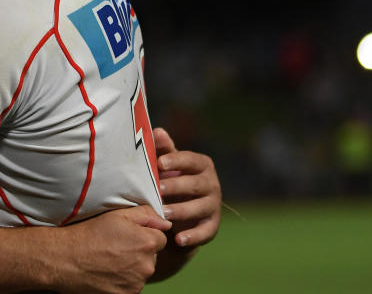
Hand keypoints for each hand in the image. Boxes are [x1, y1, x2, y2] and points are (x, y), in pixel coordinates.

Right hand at [54, 205, 169, 293]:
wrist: (66, 259)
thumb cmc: (90, 234)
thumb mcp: (117, 215)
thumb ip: (146, 215)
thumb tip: (166, 223)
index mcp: (147, 242)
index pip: (160, 238)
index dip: (143, 234)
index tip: (126, 235)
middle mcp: (147, 265)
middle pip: (152, 256)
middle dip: (139, 251)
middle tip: (115, 246)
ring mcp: (137, 283)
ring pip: (141, 272)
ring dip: (131, 267)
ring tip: (109, 259)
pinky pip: (131, 286)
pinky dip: (123, 280)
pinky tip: (107, 272)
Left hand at [154, 127, 220, 248]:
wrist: (179, 211)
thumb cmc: (171, 179)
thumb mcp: (167, 164)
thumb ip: (163, 149)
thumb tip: (157, 131)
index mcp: (201, 165)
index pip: (191, 160)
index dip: (176, 161)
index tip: (160, 163)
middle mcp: (212, 184)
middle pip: (196, 184)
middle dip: (177, 186)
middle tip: (158, 190)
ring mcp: (213, 205)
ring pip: (200, 208)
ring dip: (181, 211)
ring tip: (163, 213)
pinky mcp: (212, 226)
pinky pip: (205, 232)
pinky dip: (193, 237)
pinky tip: (179, 239)